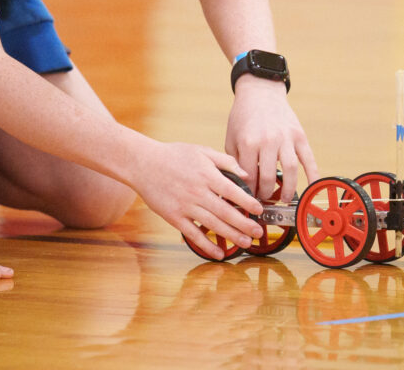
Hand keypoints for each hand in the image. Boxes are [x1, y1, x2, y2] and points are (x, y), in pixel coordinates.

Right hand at [128, 141, 263, 259]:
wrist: (143, 163)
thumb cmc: (173, 155)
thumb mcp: (201, 150)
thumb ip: (225, 161)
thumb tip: (246, 174)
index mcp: (207, 175)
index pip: (233, 191)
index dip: (248, 203)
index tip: (259, 210)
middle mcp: (198, 192)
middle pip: (226, 212)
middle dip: (245, 224)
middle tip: (259, 233)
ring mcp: (185, 206)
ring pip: (213, 225)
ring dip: (232, 236)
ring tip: (246, 243)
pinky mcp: (174, 217)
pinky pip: (193, 234)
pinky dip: (207, 245)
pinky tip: (219, 253)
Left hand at [226, 77, 318, 202]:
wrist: (260, 92)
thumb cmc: (243, 116)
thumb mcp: (232, 138)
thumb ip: (235, 162)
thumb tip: (239, 187)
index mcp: (248, 142)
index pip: (249, 177)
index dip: (249, 192)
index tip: (249, 200)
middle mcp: (268, 140)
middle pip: (269, 177)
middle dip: (266, 193)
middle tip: (265, 199)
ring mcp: (286, 138)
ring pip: (290, 171)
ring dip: (288, 189)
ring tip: (285, 198)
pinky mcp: (299, 135)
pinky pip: (309, 158)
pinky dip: (313, 174)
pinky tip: (313, 187)